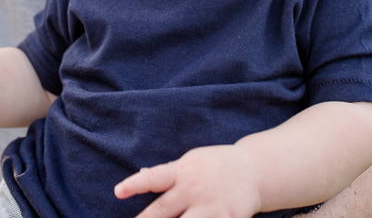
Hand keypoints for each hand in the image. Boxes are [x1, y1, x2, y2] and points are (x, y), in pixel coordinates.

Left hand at [115, 145, 261, 217]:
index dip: (135, 184)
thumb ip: (169, 173)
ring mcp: (211, 207)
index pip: (154, 178)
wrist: (253, 170)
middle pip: (162, 210)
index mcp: (182, 172)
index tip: (118, 191)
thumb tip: (142, 174)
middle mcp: (194, 190)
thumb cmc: (215, 165)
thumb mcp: (191, 161)